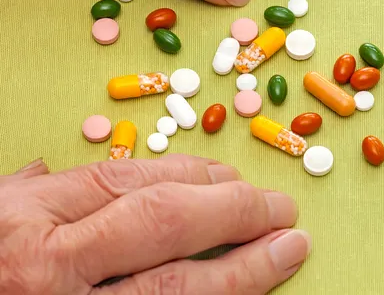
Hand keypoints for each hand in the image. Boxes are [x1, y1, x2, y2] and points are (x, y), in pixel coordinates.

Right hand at [0, 155, 310, 293]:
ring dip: (243, 270)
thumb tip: (47, 171)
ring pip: (175, 290)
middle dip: (233, 213)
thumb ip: (26, 194)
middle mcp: (50, 268)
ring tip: (288, 250)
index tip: (235, 177)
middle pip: (165, 223)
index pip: (132, 181)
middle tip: (282, 210)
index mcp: (26, 220)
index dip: (193, 174)